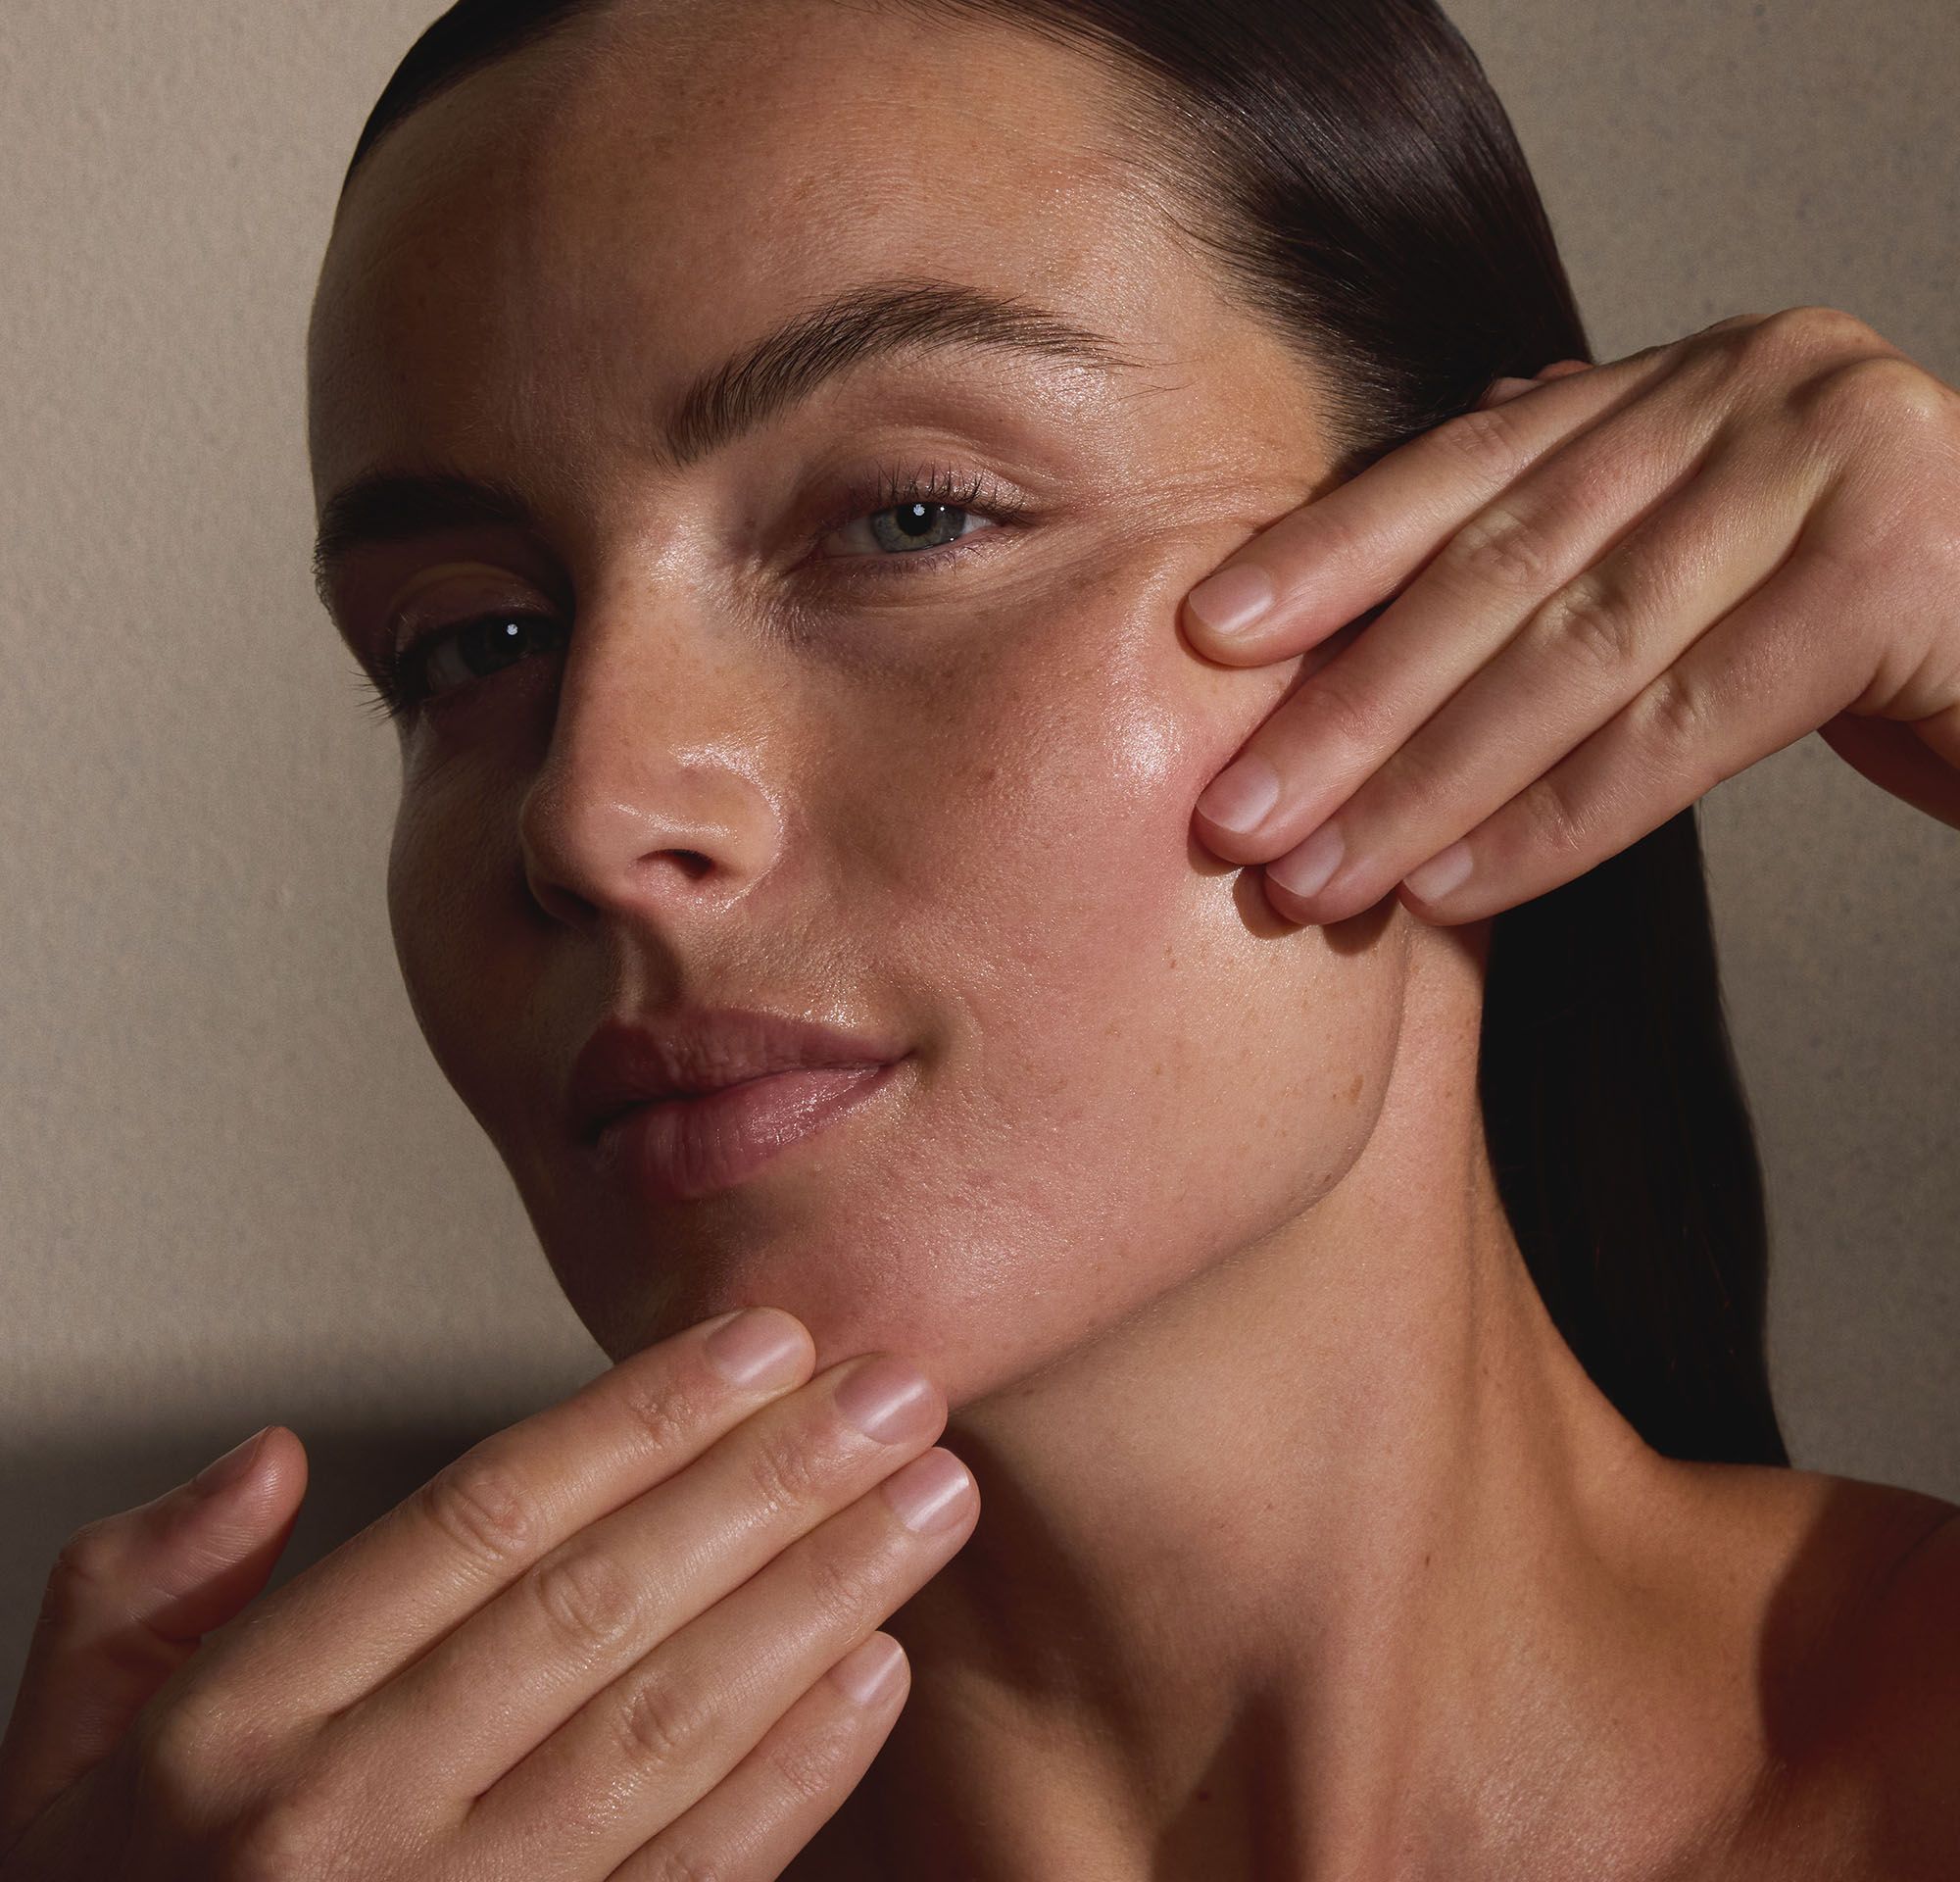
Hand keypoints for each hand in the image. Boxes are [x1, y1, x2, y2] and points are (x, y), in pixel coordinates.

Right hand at [0, 1310, 976, 1879]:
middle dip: (770, 1483)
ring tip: (928, 1500)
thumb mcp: (50, 1749)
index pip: (477, 1522)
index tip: (760, 1342)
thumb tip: (271, 1456)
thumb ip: (139, 1586)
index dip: (638, 1419)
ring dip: (819, 1600)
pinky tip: (878, 1673)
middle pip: (599, 1606)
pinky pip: (692, 1881)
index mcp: (233, 1727)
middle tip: (891, 1390)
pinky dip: (797, 1778)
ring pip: (669, 1730)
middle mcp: (344, 1820)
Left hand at [1179, 306, 1959, 925]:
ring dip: (1421, 785)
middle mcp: (1753, 384)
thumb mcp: (1700, 565)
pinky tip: (1452, 888)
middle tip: (1231, 813)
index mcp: (1686, 380)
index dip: (1325, 553)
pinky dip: (1555, 819)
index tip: (1204, 639)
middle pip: (1500, 568)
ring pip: (1575, 652)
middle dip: (1348, 705)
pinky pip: (1684, 724)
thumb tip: (1387, 565)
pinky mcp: (1902, 568)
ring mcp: (1833, 458)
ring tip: (1312, 880)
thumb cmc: (1869, 629)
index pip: (1469, 469)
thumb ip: (1572, 543)